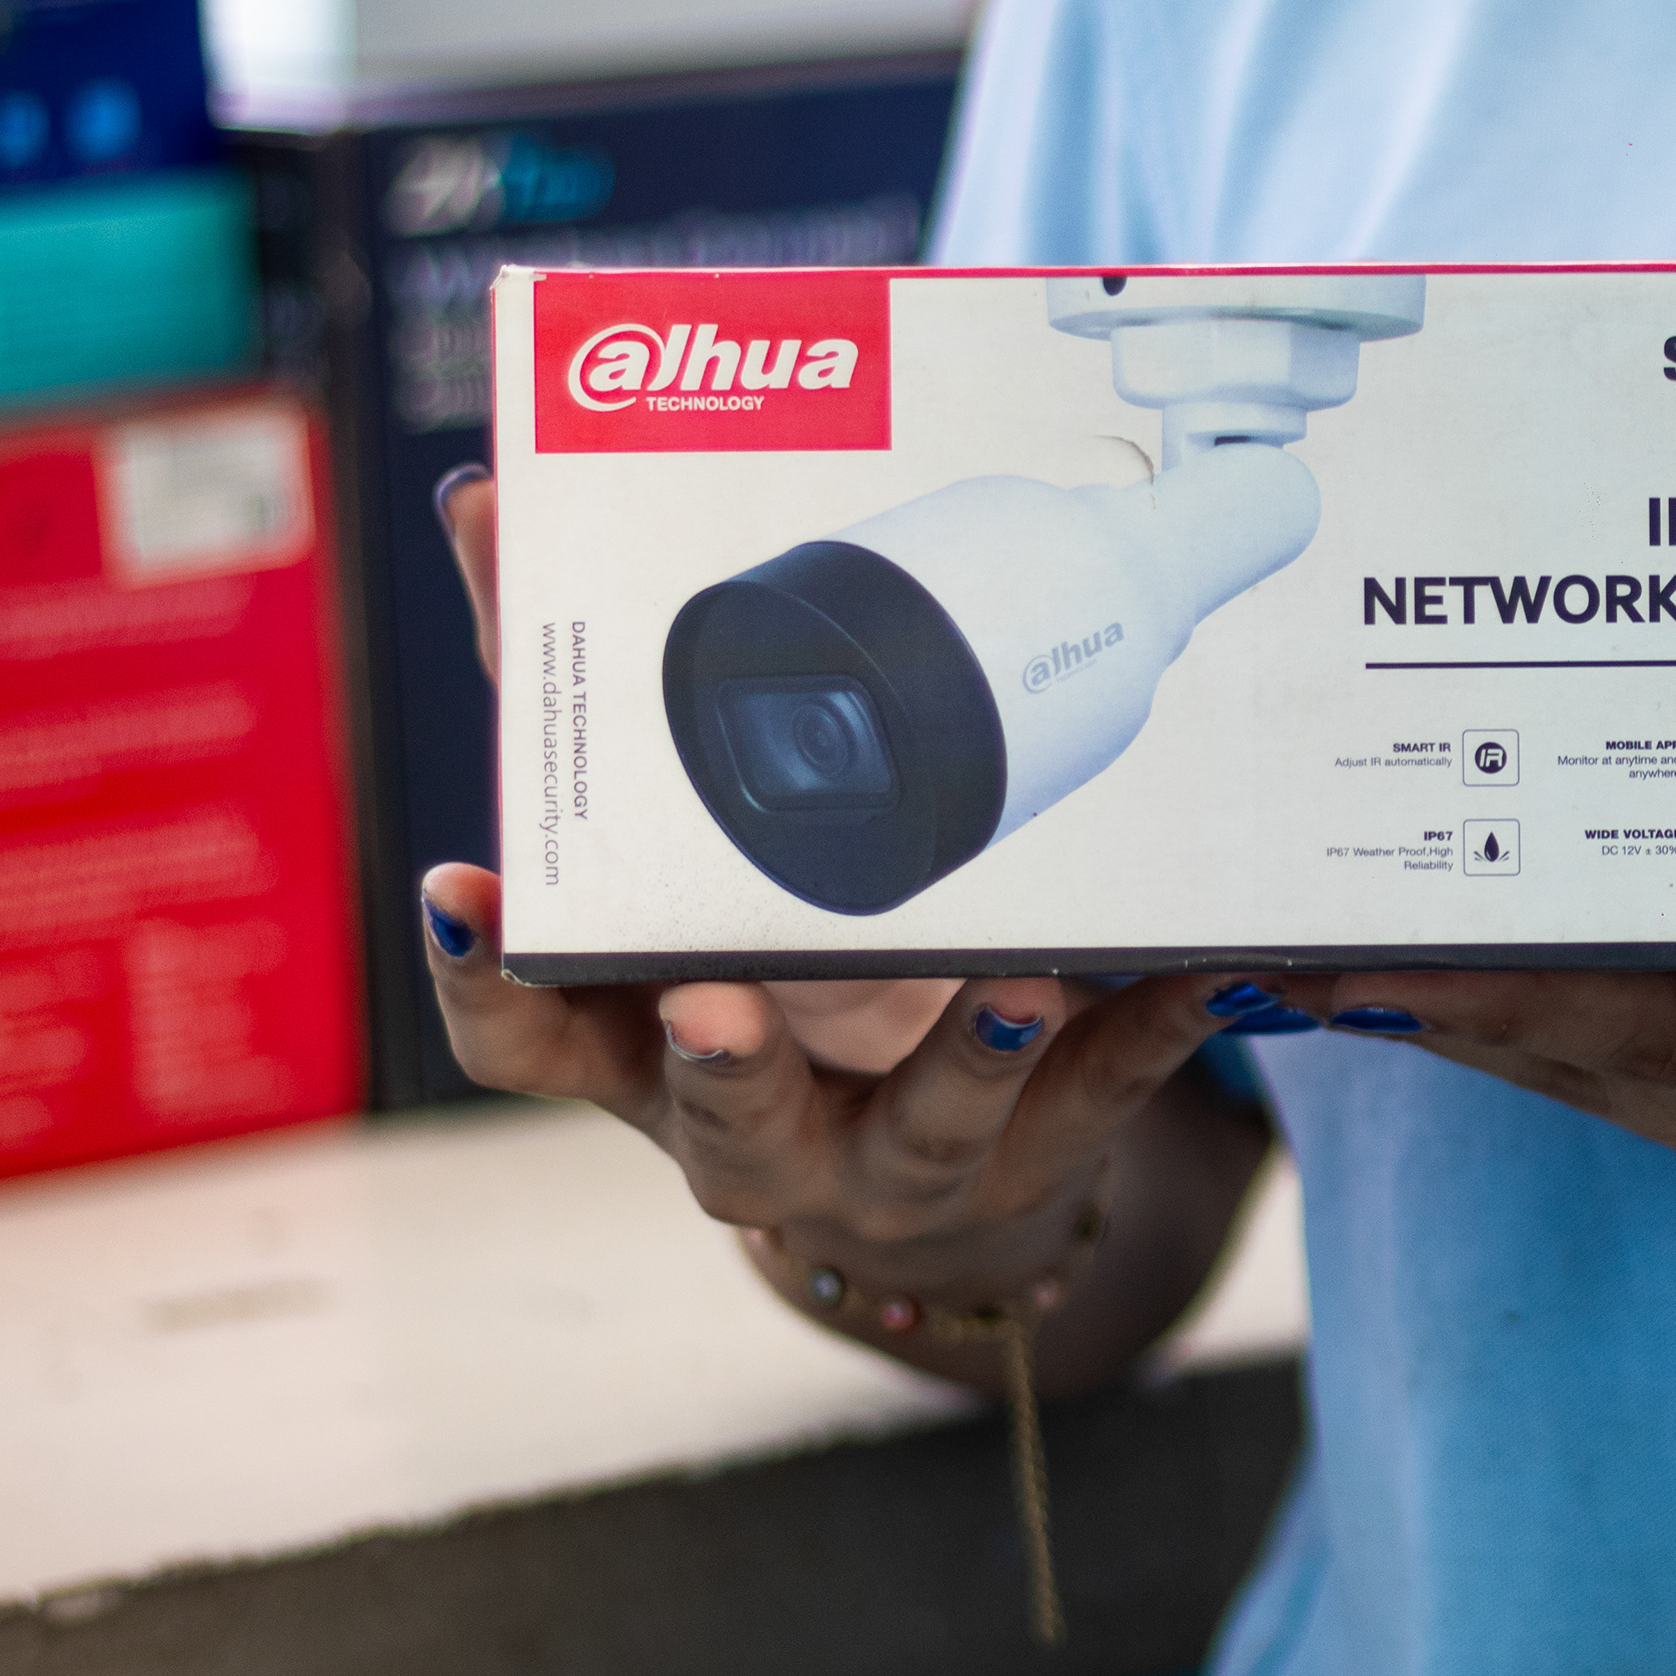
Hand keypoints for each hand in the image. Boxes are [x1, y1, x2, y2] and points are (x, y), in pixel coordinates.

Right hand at [419, 468, 1248, 1362]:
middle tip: (721, 1002)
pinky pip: (1108, 1088)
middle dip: (725, 1066)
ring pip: (929, 1128)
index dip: (482, 978)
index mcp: (639, 1055)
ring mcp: (902, 1158)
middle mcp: (758, 1132)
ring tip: (1014, 982)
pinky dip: (1155, 1024)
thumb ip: (574, 700)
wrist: (910, 1172)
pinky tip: (1209, 965)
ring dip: (970, 1056)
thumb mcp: (660, 872)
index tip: (466, 886)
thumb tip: (486, 503)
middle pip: (725, 1122)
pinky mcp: (1040, 1146)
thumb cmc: (759, 991)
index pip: (524, 1041)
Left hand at [1268, 967, 1675, 1576]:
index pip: (1657, 1032)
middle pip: (1606, 1064)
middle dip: (1453, 1001)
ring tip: (1382, 976)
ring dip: (1510, 1033)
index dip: (1506, 983)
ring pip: (1644, 1092)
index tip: (1362, 947)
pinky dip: (1620, 1057)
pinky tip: (1583, 1027)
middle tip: (1299, 943)